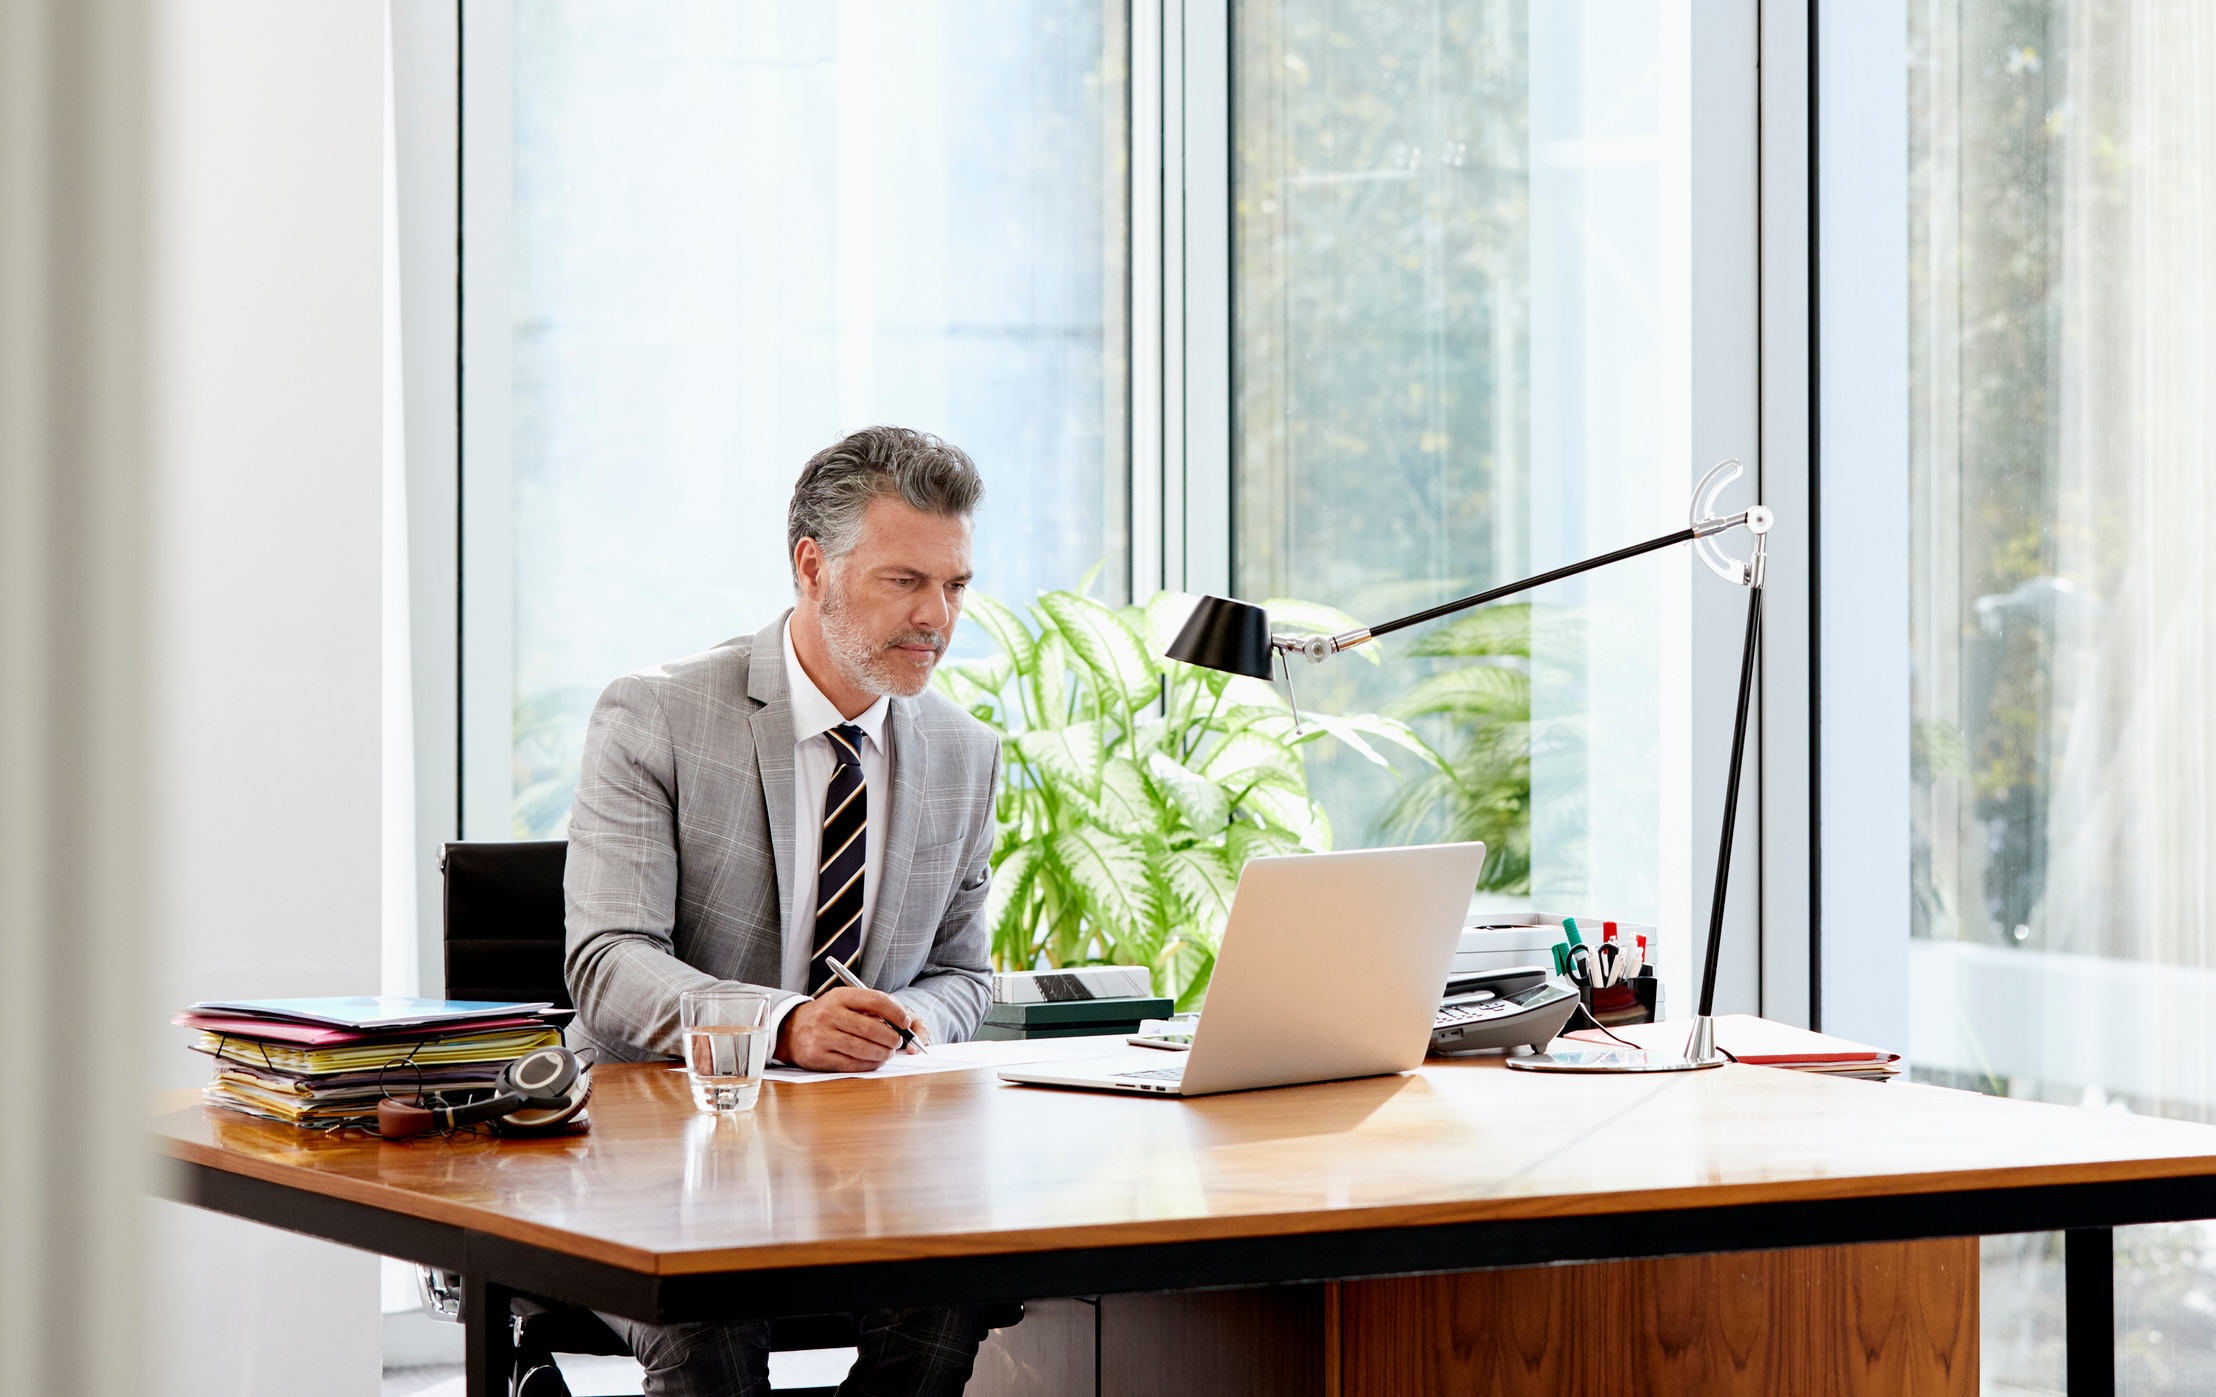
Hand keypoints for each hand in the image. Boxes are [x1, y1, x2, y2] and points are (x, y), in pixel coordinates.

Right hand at [776, 988, 921, 1071]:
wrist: (791, 1030)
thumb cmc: (827, 1016)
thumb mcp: (844, 1001)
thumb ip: (871, 1007)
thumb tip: (903, 1021)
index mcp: (840, 996)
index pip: (875, 1000)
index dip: (896, 1013)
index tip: (906, 1022)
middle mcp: (830, 1014)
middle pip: (871, 1028)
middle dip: (891, 1037)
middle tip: (898, 1041)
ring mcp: (822, 1036)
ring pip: (862, 1048)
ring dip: (882, 1053)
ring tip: (888, 1053)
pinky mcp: (818, 1056)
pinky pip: (850, 1064)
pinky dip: (868, 1064)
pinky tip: (874, 1062)